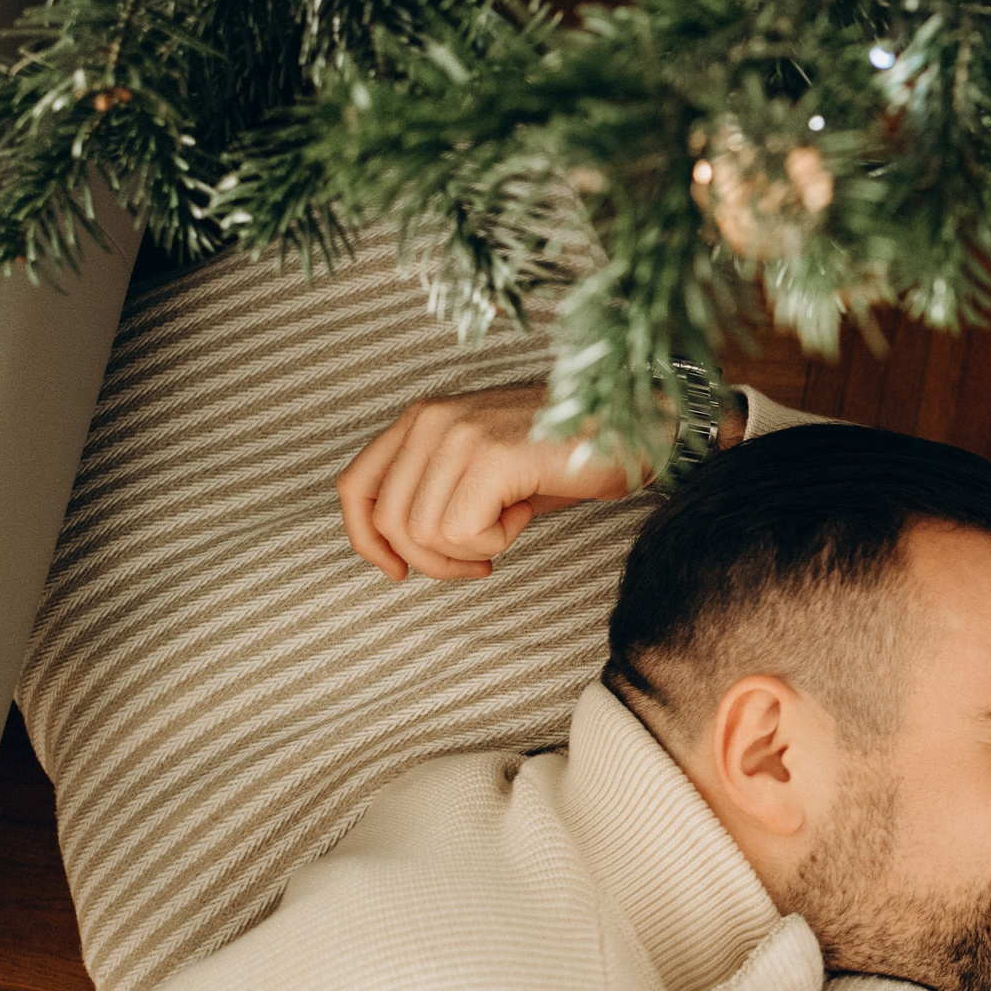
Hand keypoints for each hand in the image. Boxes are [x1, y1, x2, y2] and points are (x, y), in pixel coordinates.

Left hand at [337, 384, 637, 580]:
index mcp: (421, 419)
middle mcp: (431, 420)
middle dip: (435, 563)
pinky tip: (524, 514)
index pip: (357, 487)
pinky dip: (495, 542)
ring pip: (426, 535)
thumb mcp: (486, 472)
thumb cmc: (565, 458)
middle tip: (481, 565)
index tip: (398, 571)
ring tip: (511, 525)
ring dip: (472, 551)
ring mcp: (458, 435)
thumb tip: (405, 549)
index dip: (366, 540)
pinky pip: (463, 533)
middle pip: (391, 524)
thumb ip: (438, 494)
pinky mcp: (491, 456)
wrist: (633, 431)